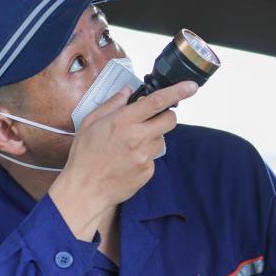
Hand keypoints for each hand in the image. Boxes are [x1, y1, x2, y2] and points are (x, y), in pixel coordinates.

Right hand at [49, 81, 197, 239]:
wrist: (85, 190)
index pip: (156, 102)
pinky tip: (127, 161)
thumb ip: (111, 104)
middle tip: (151, 119)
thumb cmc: (84, 155)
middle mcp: (137, 137)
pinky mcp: (148, 171)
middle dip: (165, 116)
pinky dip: (145, 156)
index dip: (177, 91)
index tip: (191, 86)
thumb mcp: (90, 123)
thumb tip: (127, 91)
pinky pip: (153, 157)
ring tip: (129, 146)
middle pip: (170, 120)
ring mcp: (145, 156)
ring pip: (161, 139)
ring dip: (151, 138)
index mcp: (123, 121)